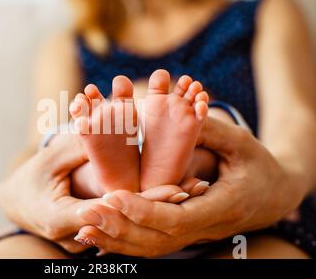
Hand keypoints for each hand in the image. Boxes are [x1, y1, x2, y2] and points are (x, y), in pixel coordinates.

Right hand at [0, 132, 199, 253]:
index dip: (145, 202)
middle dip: (161, 205)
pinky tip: (170, 198)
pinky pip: (122, 227)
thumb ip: (81, 146)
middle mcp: (75, 236)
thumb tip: (112, 122)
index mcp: (59, 217)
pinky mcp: (93, 238)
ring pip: (127, 228)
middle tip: (196, 188)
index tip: (176, 190)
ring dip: (156, 209)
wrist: (17, 204)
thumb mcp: (52, 159)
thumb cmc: (31, 178)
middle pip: (126, 223)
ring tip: (192, 190)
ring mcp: (85, 241)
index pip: (110, 212)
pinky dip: (143, 212)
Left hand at [74, 118, 307, 256]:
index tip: (113, 198)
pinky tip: (99, 236)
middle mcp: (204, 228)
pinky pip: (151, 244)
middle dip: (119, 229)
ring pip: (150, 247)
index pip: (176, 219)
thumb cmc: (258, 165)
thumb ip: (207, 130)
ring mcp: (193, 235)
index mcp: (220, 207)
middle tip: (86, 214)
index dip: (143, 211)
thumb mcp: (240, 143)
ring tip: (84, 228)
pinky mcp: (183, 232)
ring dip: (116, 240)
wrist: (273, 194)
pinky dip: (124, 242)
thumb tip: (174, 109)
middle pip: (156, 240)